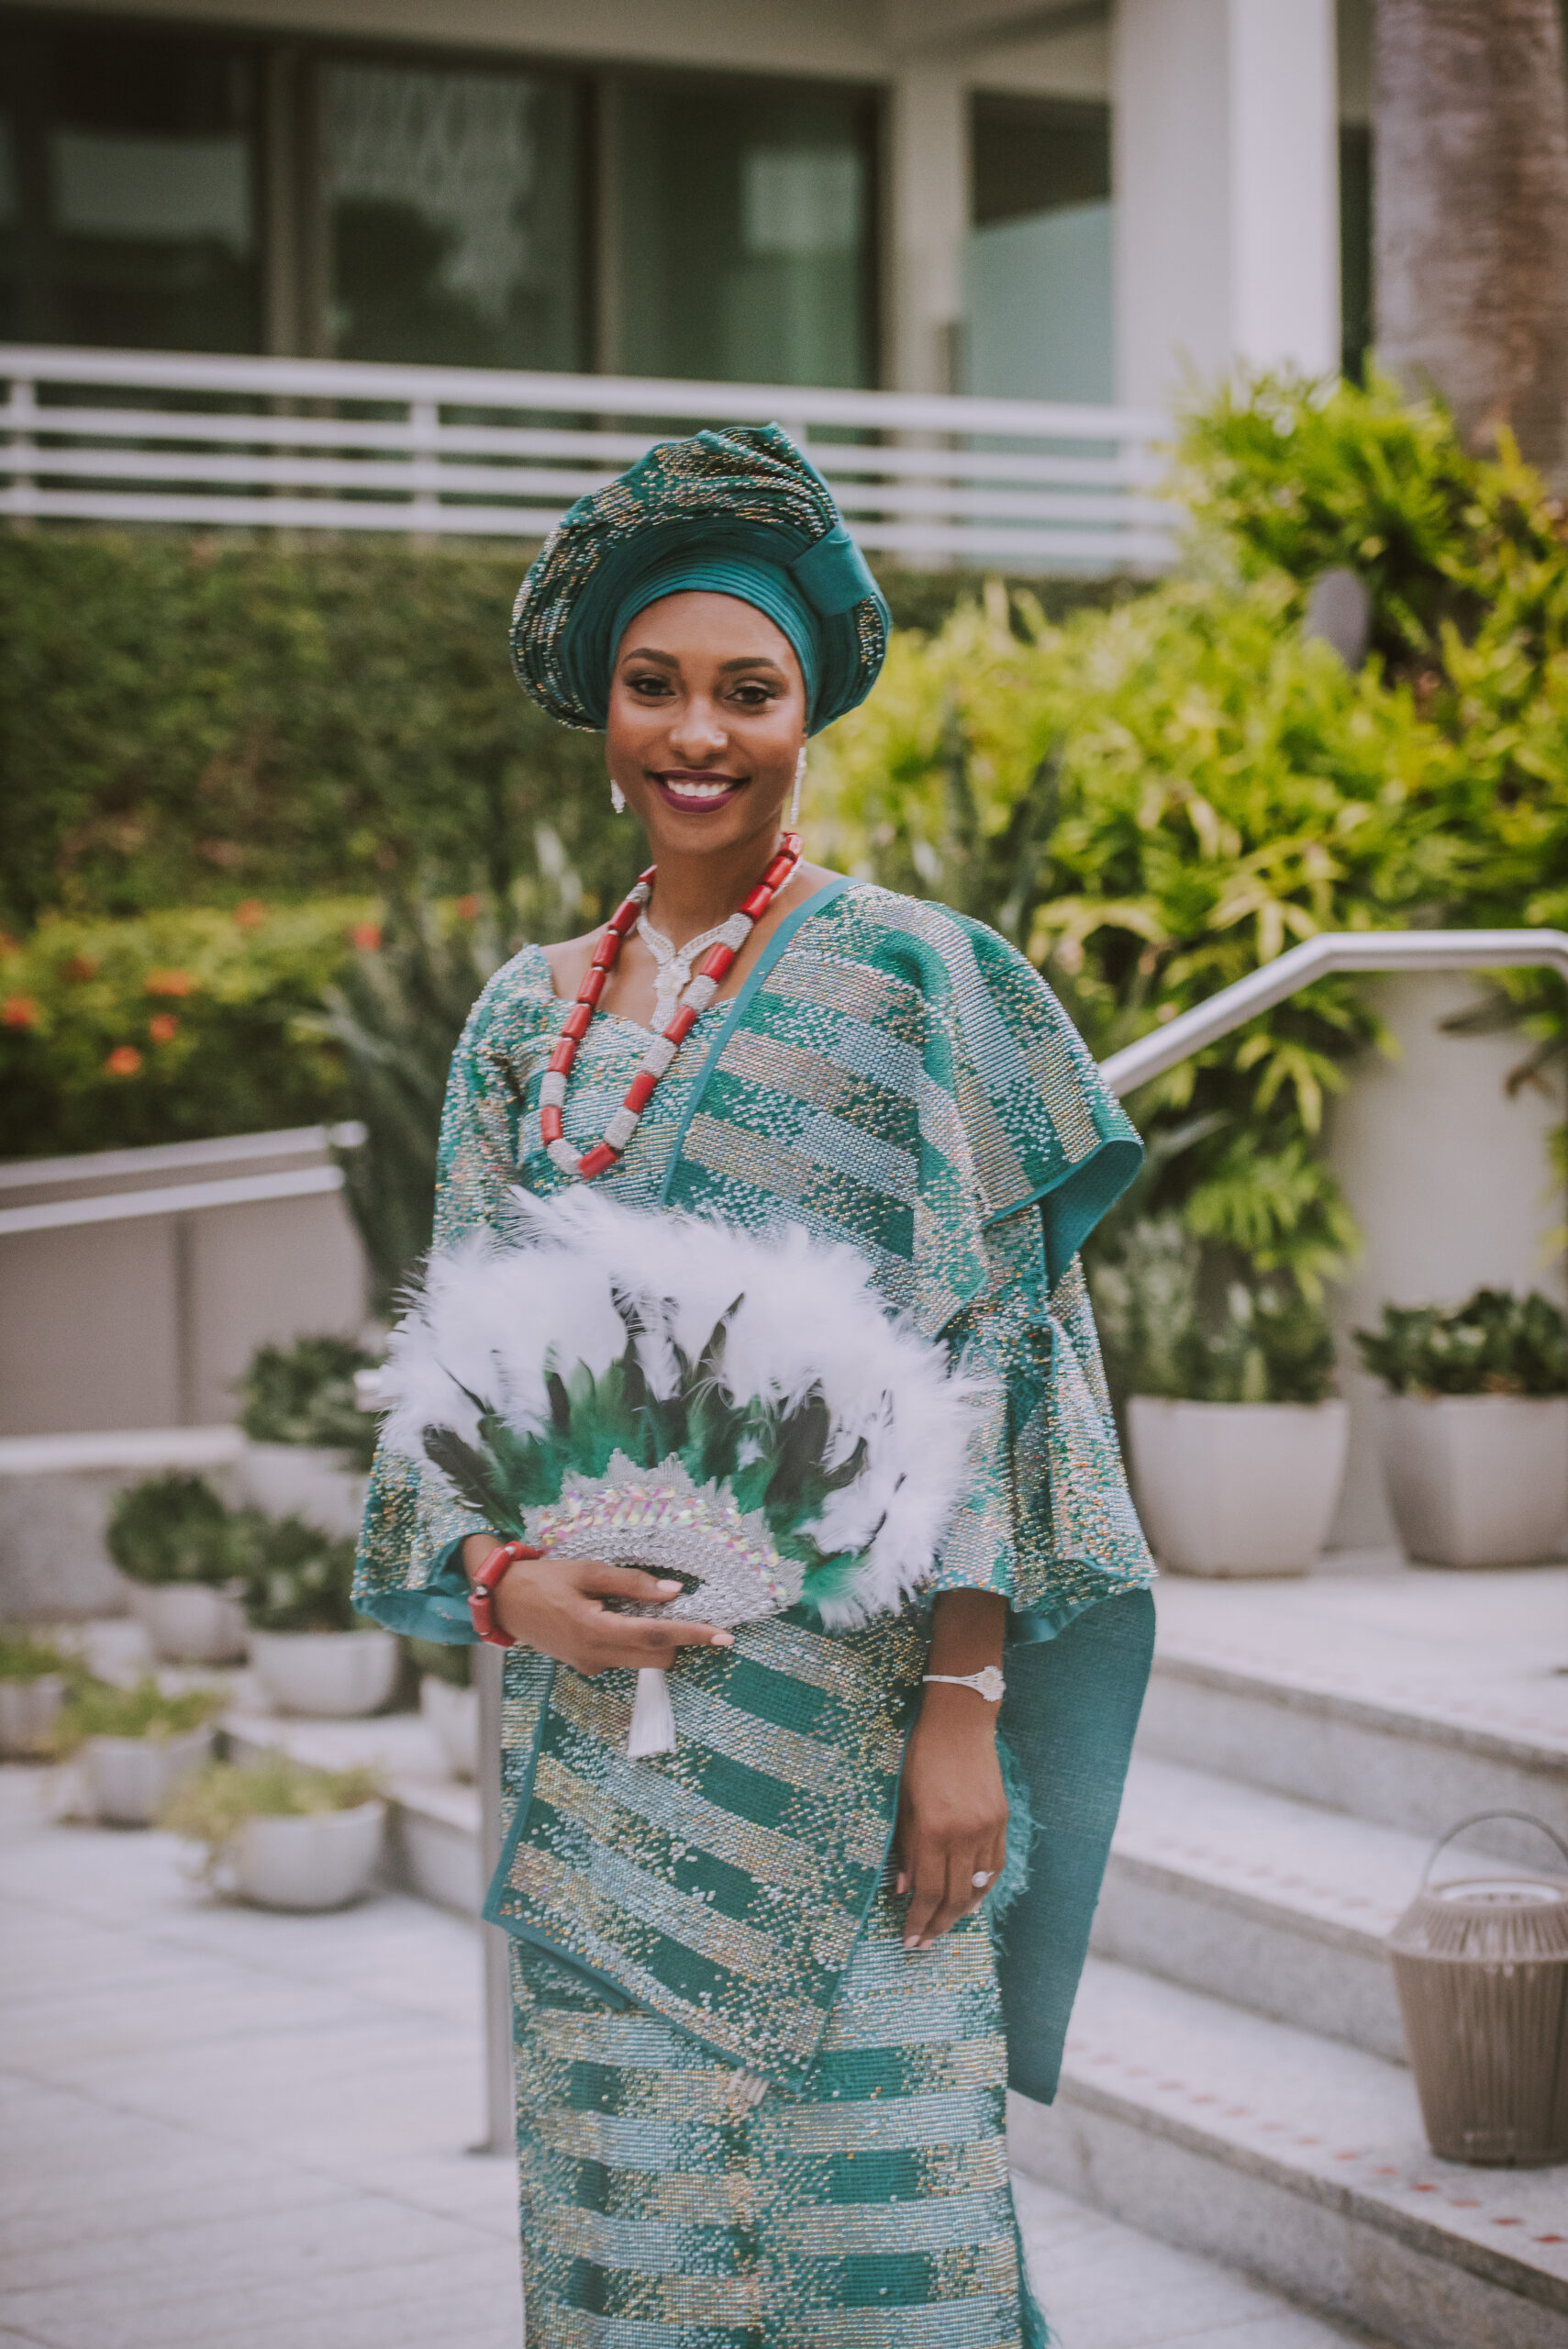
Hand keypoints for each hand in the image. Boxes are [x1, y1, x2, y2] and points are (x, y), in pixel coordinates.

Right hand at [462, 1535, 731, 1675]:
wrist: (501, 1601)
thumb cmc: (542, 1580)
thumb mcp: (587, 1572)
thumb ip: (632, 1584)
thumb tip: (674, 1592)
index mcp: (597, 1631)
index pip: (658, 1636)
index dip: (694, 1635)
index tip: (725, 1636)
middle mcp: (597, 1656)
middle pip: (657, 1656)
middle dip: (675, 1637)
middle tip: (676, 1606)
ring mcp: (590, 1666)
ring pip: (641, 1659)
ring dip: (652, 1638)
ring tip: (637, 1606)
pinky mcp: (585, 1665)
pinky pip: (622, 1656)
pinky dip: (632, 1639)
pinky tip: (614, 1615)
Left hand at [893, 1684, 1007, 1948]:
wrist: (958, 1723)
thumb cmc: (920, 1757)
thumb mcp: (902, 1802)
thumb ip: (905, 1847)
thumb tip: (903, 1888)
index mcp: (933, 1831)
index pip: (928, 1892)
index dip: (918, 1921)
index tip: (909, 1941)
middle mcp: (964, 1835)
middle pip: (954, 1897)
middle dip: (938, 1925)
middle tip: (924, 1945)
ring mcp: (987, 1829)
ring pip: (978, 1886)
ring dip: (961, 1912)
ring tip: (945, 1927)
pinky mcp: (1001, 1820)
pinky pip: (995, 1865)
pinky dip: (984, 1887)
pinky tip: (973, 1901)